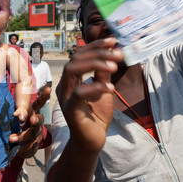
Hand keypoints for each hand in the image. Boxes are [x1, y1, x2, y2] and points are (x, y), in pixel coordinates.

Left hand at [12, 87, 50, 157]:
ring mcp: (37, 133)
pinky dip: (24, 147)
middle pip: (39, 119)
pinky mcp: (35, 144)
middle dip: (36, 119)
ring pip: (32, 134)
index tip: (49, 89)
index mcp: (31, 112)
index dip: (44, 96)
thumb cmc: (14, 125)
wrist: (16, 145)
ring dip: (22, 136)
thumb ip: (17, 112)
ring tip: (11, 138)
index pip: (39, 103)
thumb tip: (16, 112)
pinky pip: (31, 146)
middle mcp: (36, 121)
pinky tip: (18, 148)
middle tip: (31, 119)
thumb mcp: (14, 117)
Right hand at [56, 38, 123, 152]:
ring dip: (95, 64)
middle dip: (97, 53)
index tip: (113, 41)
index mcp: (71, 79)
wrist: (92, 140)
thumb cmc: (96, 115)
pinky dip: (95, 87)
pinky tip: (111, 87)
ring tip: (114, 66)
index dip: (95, 46)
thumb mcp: (104, 89)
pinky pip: (79, 93)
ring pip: (72, 71)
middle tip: (118, 53)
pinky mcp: (70, 110)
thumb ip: (104, 72)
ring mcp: (66, 97)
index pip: (78, 55)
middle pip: (74, 59)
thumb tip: (112, 51)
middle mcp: (64, 85)